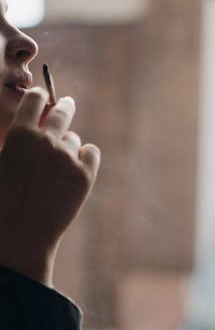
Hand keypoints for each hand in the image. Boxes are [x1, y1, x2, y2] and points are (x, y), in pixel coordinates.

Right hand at [0, 88, 99, 284]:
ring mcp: (68, 158)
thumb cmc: (5, 199)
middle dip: (64, 107)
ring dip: (68, 147)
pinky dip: (85, 158)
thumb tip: (38, 123)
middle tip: (67, 104)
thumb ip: (20, 140)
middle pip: (62, 112)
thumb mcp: (4, 160)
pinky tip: (75, 170)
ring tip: (54, 170)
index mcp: (20, 132)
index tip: (45, 96)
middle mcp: (46, 140)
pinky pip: (91, 153)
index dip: (40, 97)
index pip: (35, 99)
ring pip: (74, 140)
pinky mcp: (85, 175)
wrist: (21, 232)